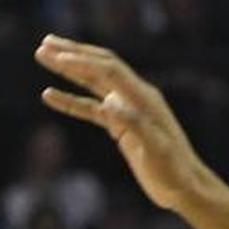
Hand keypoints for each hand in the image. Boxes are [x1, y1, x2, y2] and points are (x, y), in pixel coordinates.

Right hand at [35, 36, 213, 213]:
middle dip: (73, 53)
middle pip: (100, 67)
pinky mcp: (120, 126)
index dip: (84, 61)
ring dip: (69, 69)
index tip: (58, 56)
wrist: (184, 186)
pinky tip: (49, 95)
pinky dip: (70, 100)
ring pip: (93, 83)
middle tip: (45, 43)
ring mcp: (127, 110)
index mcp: (144, 97)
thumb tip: (108, 103)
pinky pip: (91, 108)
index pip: (110, 70)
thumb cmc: (173, 168)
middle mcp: (135, 97)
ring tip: (44, 56)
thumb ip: (134, 124)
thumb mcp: (155, 148)